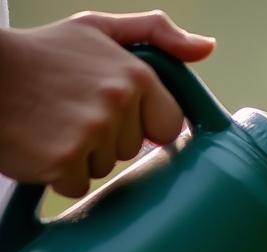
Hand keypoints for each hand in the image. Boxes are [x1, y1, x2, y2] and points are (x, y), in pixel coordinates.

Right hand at [0, 10, 214, 197]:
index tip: (107, 104)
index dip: (139, 121)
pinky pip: (77, 184)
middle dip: (105, 136)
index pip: (167, 125)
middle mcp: (118, 102)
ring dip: (79, 153)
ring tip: (50, 121)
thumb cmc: (40, 55)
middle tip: (68, 107)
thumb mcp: (96, 30)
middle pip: (132, 148)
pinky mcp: (65, 161)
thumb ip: (155, 34)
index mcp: (136, 74)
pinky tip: (39, 141)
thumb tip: (207, 47)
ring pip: (105, 167)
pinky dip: (57, 172)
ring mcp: (92, 133)